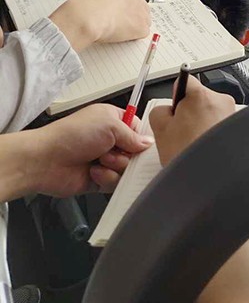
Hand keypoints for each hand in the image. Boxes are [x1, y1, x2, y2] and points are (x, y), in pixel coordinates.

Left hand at [24, 104, 153, 195]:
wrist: (46, 160)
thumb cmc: (71, 135)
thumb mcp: (110, 125)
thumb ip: (133, 135)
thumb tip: (148, 143)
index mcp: (112, 120)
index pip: (138, 129)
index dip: (142, 138)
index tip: (141, 144)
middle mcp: (109, 140)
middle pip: (135, 152)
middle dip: (127, 154)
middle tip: (114, 150)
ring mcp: (104, 160)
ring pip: (127, 169)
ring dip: (115, 166)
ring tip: (100, 160)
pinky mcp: (99, 179)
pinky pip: (115, 182)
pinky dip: (106, 178)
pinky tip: (93, 172)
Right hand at [50, 0, 151, 50]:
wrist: (88, 17)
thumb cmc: (86, 6)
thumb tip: (108, 4)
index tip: (129, 4)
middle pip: (143, 6)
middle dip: (134, 14)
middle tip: (120, 21)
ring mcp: (140, 11)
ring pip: (145, 20)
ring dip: (135, 25)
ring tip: (118, 28)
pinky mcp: (141, 26)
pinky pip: (143, 32)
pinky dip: (135, 35)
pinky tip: (122, 35)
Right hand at [150, 76, 234, 166]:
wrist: (213, 178)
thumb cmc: (190, 157)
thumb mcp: (160, 131)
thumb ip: (160, 111)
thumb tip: (166, 110)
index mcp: (200, 95)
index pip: (184, 81)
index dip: (176, 96)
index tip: (174, 108)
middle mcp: (220, 100)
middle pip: (198, 98)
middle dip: (189, 112)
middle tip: (181, 133)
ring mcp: (232, 114)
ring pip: (210, 113)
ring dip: (202, 124)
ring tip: (194, 143)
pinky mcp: (238, 127)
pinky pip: (220, 124)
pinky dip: (213, 133)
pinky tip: (205, 147)